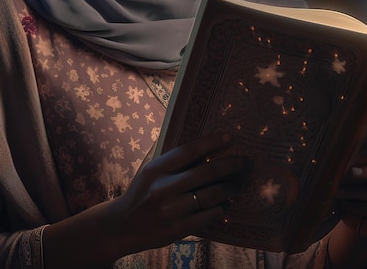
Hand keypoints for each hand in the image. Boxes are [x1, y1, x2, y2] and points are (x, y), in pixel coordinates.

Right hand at [107, 132, 246, 256]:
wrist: (121, 226)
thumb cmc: (141, 193)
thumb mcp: (150, 171)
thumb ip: (172, 161)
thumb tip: (204, 147)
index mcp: (157, 168)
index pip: (190, 150)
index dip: (212, 142)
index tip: (230, 138)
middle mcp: (164, 187)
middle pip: (207, 173)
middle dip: (231, 166)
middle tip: (245, 162)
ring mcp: (172, 209)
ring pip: (212, 195)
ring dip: (231, 188)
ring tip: (239, 185)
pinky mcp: (178, 229)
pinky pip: (208, 216)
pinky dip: (221, 209)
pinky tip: (226, 205)